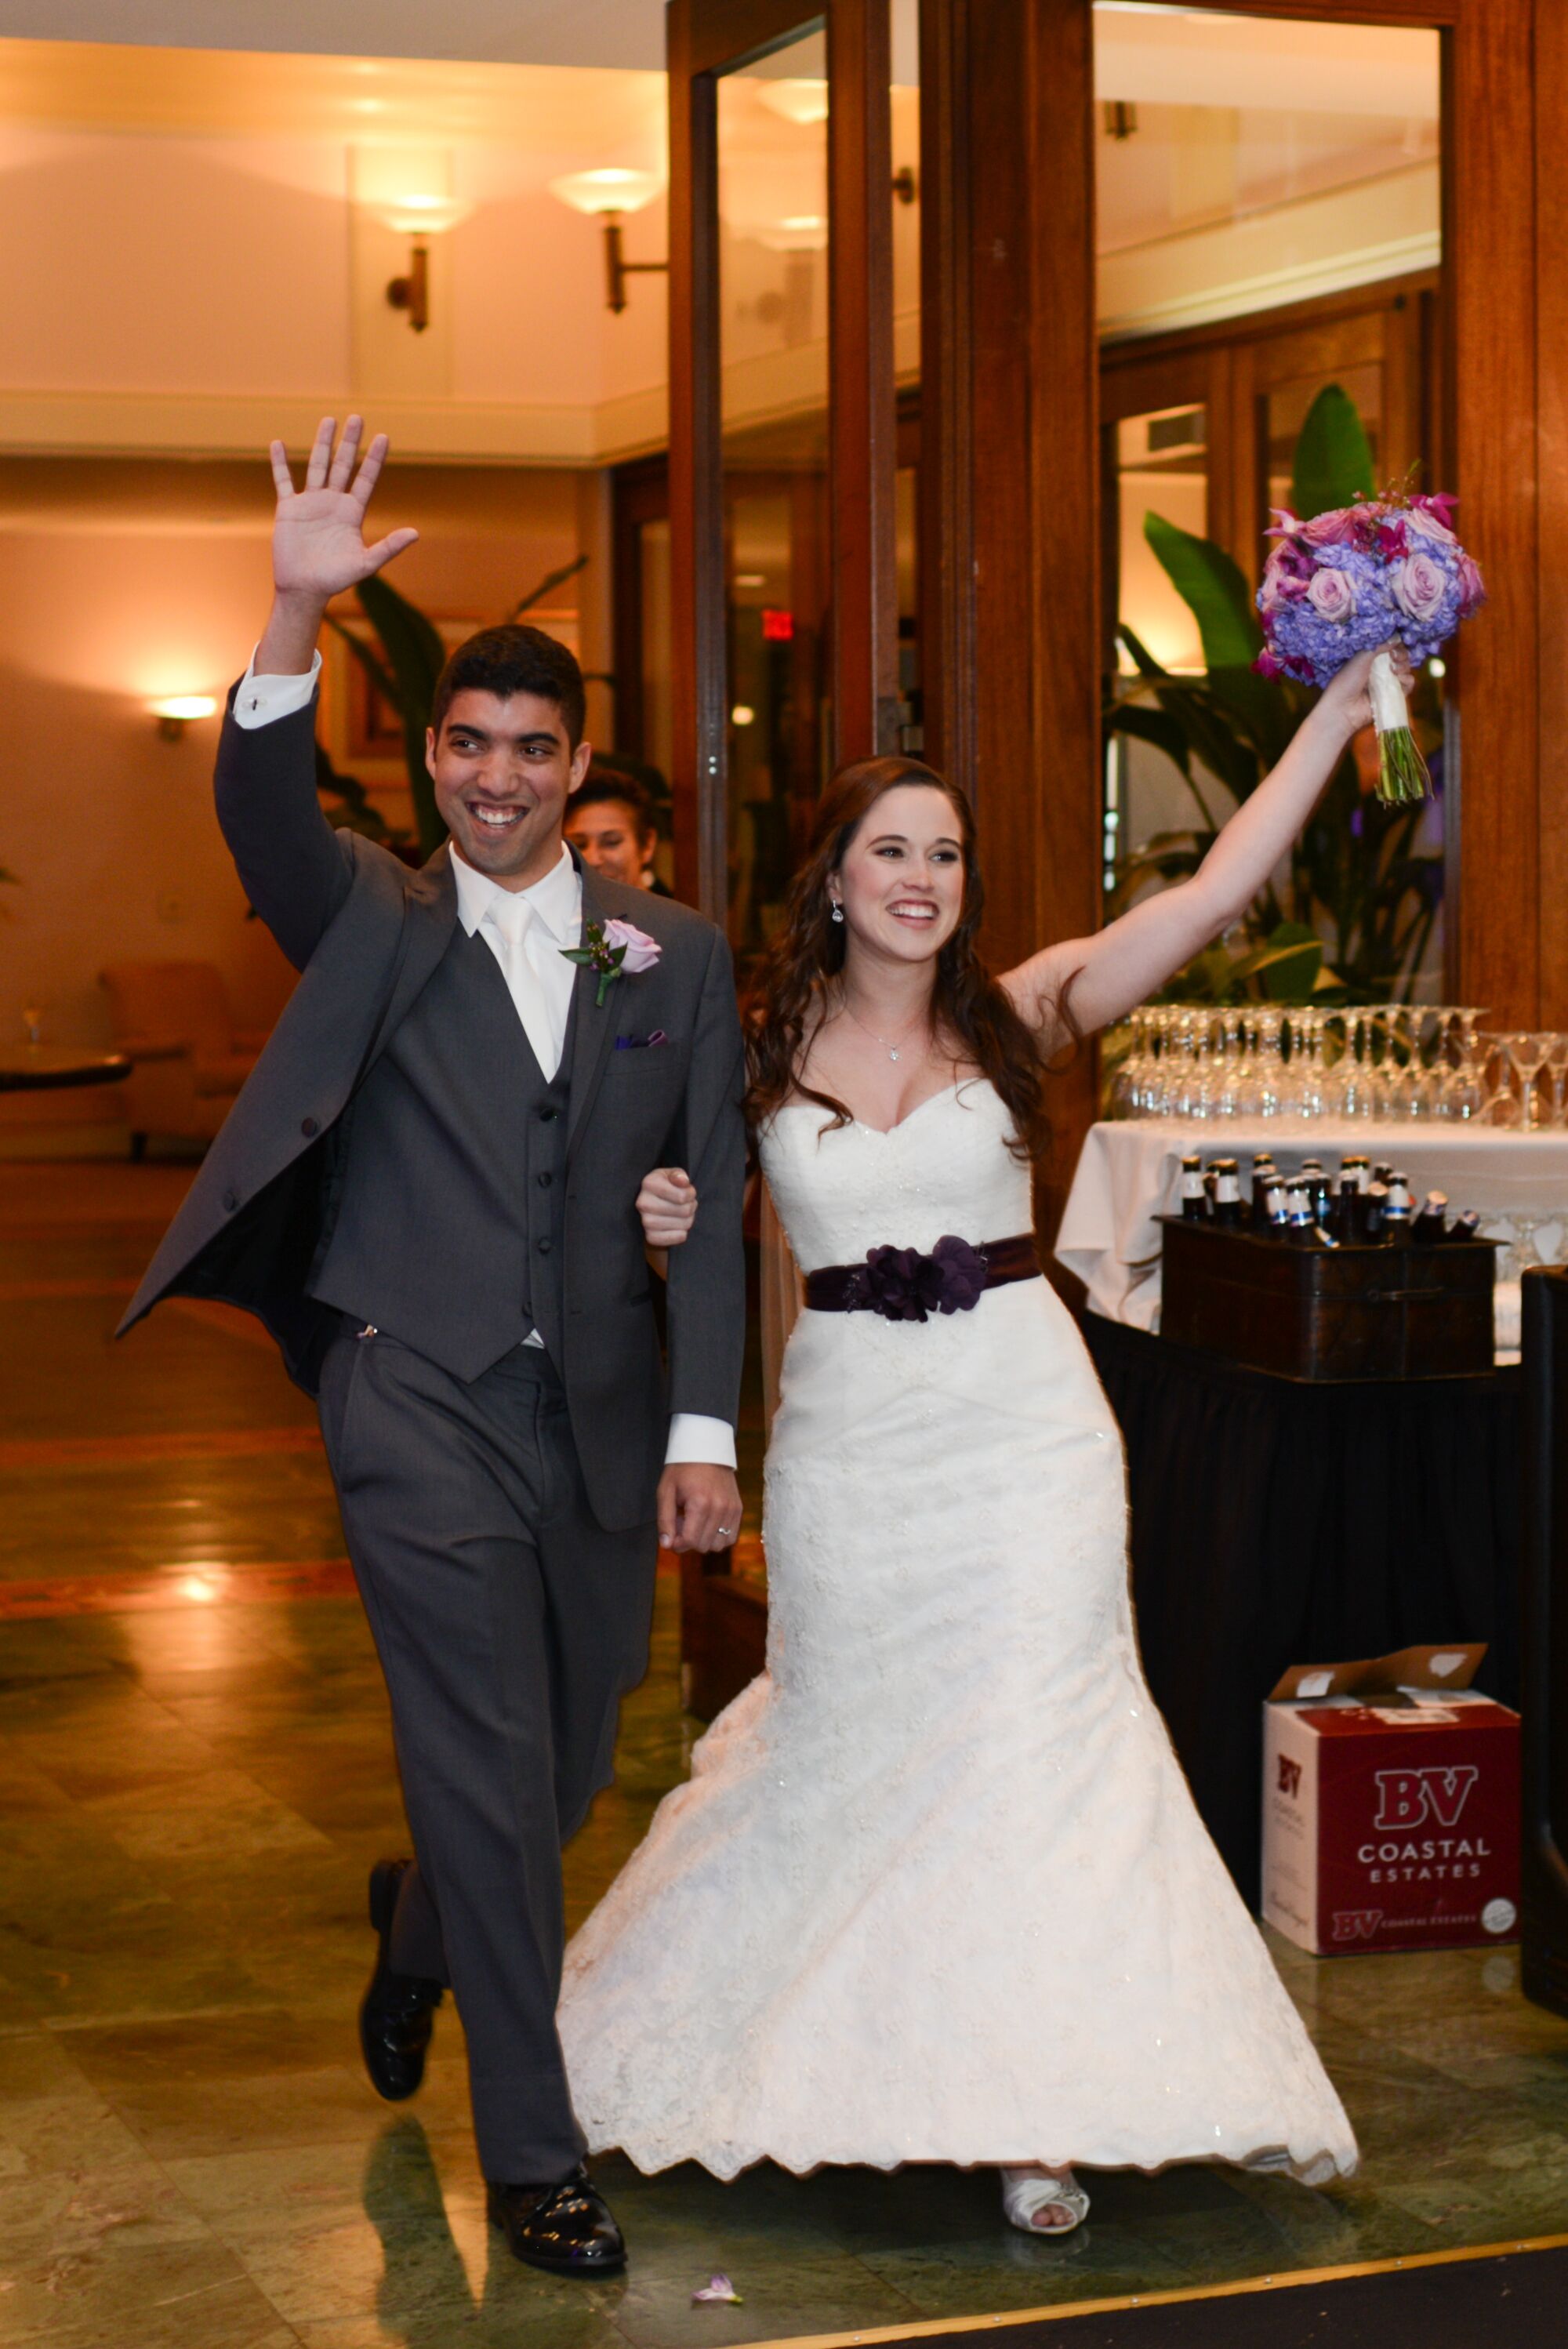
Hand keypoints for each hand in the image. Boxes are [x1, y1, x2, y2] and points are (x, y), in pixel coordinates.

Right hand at [268, 416, 417, 609]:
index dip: (374, 459)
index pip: (366, 479)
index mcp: (352, 513)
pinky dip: (280, 464)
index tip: (383, 437)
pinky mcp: (289, 509)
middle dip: (350, 442)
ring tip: (328, 420)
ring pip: (317, 466)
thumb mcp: (366, 563)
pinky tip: (278, 444)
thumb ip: (389, 547)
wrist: (304, 589)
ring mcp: (310, 503)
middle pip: (343, 465)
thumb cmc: (336, 579)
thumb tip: (415, 533)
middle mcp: (333, 503)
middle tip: (357, 417)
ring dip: (322, 443)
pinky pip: (283, 481)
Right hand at [637, 1166, 697, 1248]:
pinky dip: (683, 1232)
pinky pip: (680, 1237)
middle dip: (691, 1206)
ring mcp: (646, 1222)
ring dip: (688, 1219)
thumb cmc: (665, 1186)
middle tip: (686, 1203)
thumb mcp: (671, 1175)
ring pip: (685, 1224)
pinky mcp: (651, 1237)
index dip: (691, 1194)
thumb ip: (679, 1175)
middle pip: (685, 1210)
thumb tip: (683, 1181)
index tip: (687, 1191)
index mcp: (649, 1183)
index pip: (682, 1196)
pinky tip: (677, 1225)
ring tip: (682, 1213)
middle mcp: (644, 1203)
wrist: (651, 1205)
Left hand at [657, 1463, 741, 1552]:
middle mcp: (720, 1509)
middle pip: (703, 1546)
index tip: (671, 1535)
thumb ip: (665, 1520)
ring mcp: (732, 1510)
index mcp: (700, 1503)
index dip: (677, 1545)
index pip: (690, 1541)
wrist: (706, 1450)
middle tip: (682, 1522)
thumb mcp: (666, 1491)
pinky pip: (731, 1538)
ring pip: (718, 1546)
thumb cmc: (682, 1470)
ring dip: (704, 1540)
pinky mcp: (738, 1509)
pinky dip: (718, 1537)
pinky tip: (708, 1524)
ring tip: (696, 1523)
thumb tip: (667, 1546)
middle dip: (689, 1541)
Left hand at [1317, 640, 1415, 738]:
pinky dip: (1407, 680)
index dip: (1395, 644)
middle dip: (1401, 654)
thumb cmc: (1347, 681)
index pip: (1390, 647)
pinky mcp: (1393, 695)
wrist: (1343, 708)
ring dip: (1404, 666)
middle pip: (1401, 657)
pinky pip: (1408, 684)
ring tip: (1393, 670)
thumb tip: (1396, 637)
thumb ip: (1379, 646)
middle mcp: (1380, 669)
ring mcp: (1387, 683)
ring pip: (1406, 669)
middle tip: (1393, 657)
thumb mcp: (1361, 658)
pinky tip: (1399, 679)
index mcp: (1370, 659)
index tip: (1393, 645)